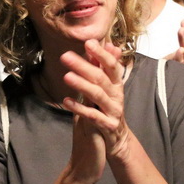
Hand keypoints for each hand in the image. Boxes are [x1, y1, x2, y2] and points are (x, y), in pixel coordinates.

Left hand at [61, 40, 130, 159]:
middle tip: (66, 56)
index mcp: (117, 85)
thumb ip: (104, 68)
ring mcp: (113, 111)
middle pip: (101, 78)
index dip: (101, 54)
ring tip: (66, 76)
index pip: (111, 66)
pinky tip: (66, 100)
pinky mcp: (108, 126)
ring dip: (81, 84)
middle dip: (84, 66)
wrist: (118, 141)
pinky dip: (79, 108)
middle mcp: (117, 96)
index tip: (88, 42)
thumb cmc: (109, 111)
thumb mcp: (107, 89)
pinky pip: (92, 116)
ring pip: (97, 95)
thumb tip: (107, 45)